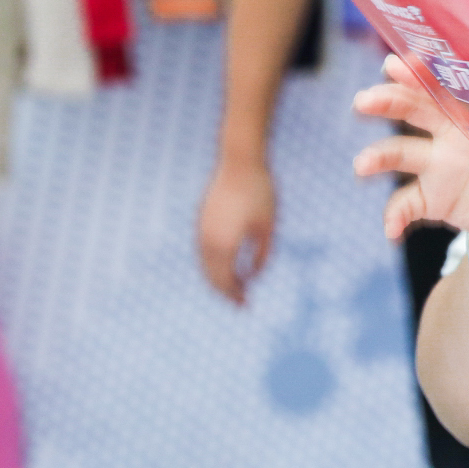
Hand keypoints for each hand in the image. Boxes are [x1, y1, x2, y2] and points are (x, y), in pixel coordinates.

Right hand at [197, 155, 276, 304]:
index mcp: (224, 245)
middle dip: (226, 292)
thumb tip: (253, 276)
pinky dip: (213, 263)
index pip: (225, 281)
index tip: (246, 305)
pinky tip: (228, 264)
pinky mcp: (201, 220)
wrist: (240, 162)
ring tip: (236, 286)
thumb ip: (262, 255)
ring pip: (205, 264)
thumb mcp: (268, 227)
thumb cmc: (260, 194)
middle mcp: (206, 241)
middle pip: (212, 277)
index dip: (235, 295)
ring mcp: (200, 229)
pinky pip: (204, 251)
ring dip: (218, 278)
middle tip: (241, 302)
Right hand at [350, 56, 468, 267]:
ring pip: (400, 153)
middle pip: (413, 110)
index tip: (401, 62)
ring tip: (362, 165)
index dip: (423, 73)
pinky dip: (393, 217)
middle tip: (363, 101)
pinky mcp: (433, 200)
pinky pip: (405, 204)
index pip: (446, 87)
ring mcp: (437, 167)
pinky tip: (390, 231)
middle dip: (388, 101)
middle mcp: (450, 135)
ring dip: (377, 156)